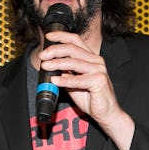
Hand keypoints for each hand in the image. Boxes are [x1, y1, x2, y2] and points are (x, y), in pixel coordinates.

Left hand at [40, 31, 134, 149]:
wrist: (106, 112)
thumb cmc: (91, 97)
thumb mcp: (73, 82)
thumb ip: (65, 72)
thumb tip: (50, 65)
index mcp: (91, 58)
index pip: (76, 41)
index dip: (61, 36)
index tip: (48, 36)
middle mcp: (96, 61)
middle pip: (72, 49)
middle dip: (55, 50)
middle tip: (42, 56)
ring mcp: (99, 70)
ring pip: (74, 62)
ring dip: (57, 63)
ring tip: (45, 66)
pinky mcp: (99, 81)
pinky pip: (78, 80)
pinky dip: (65, 80)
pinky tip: (54, 80)